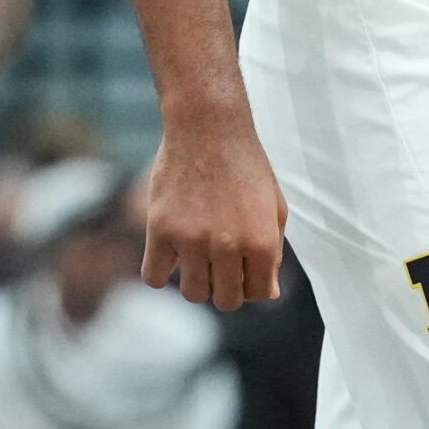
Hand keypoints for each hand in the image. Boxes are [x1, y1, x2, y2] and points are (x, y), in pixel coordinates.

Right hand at [140, 118, 285, 309]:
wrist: (209, 128)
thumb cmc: (246, 166)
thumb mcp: (275, 207)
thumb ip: (274, 253)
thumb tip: (267, 293)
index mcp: (262, 241)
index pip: (258, 293)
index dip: (252, 283)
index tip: (244, 267)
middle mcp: (228, 246)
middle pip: (226, 300)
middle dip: (227, 286)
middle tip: (222, 260)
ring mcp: (191, 240)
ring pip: (193, 293)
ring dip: (197, 280)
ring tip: (199, 254)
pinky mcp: (160, 230)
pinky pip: (154, 277)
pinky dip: (162, 271)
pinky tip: (171, 252)